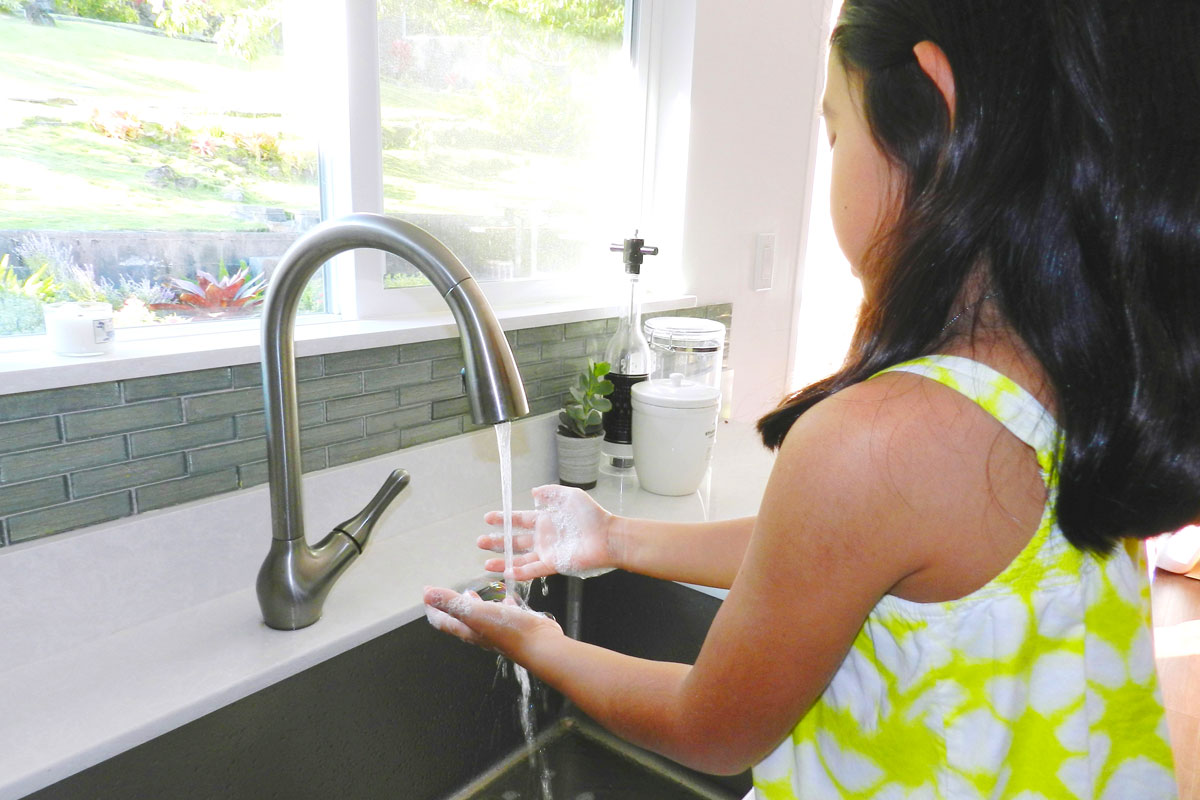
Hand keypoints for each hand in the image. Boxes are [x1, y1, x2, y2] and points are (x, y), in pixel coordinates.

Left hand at [423, 586, 561, 657]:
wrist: (539, 644)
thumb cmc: (507, 630)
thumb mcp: (474, 612)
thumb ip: (451, 602)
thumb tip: (427, 594)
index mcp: (467, 629)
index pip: (443, 621)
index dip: (432, 608)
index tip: (427, 593)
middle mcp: (480, 632)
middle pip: (460, 620)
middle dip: (450, 606)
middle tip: (445, 594)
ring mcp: (497, 630)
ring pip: (481, 616)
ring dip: (474, 604)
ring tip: (472, 593)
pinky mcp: (513, 625)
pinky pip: (504, 613)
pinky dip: (500, 603)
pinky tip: (506, 597)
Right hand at [479, 485, 616, 579]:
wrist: (607, 536)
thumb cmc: (591, 516)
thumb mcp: (569, 496)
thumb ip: (551, 493)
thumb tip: (533, 492)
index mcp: (546, 520)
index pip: (519, 520)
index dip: (503, 519)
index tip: (488, 518)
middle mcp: (544, 537)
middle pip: (515, 541)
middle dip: (497, 542)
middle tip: (480, 542)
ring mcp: (548, 552)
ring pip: (520, 559)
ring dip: (503, 561)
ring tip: (486, 563)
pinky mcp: (554, 565)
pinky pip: (533, 570)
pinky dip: (520, 572)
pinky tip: (506, 573)